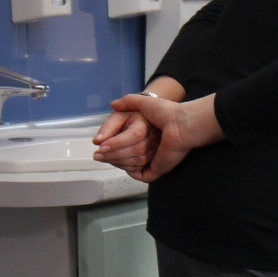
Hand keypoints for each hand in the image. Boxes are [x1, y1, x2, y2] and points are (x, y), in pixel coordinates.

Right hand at [98, 91, 223, 181]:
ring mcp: (150, 160)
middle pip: (121, 157)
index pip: (119, 145)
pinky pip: (138, 174)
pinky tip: (123, 163)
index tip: (97, 144)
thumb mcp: (143, 103)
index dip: (107, 144)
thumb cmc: (163, 112)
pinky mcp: (155, 169)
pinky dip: (129, 170)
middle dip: (109, 154)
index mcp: (141, 135)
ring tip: (108, 155)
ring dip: (117, 160)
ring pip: (127, 165)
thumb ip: (128, 102)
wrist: (180, 124)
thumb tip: (112, 105)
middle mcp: (145, 149)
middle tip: (99, 154)